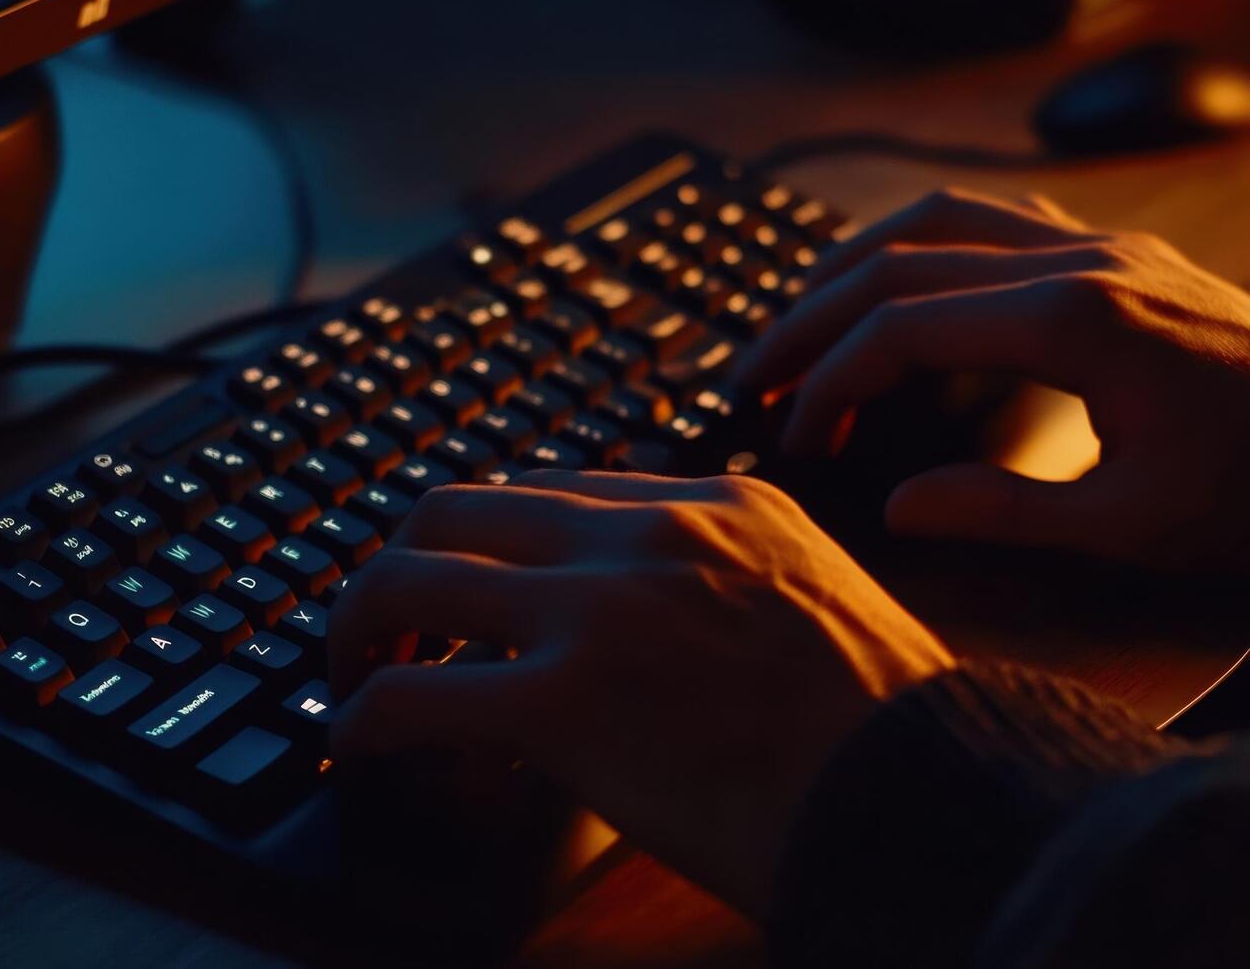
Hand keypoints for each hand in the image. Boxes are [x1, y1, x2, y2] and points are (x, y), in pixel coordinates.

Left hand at [328, 471, 952, 919]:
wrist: (932, 797)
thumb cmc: (892, 729)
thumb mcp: (817, 604)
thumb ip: (730, 584)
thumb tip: (654, 626)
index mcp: (716, 503)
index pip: (549, 492)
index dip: (486, 543)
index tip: (464, 588)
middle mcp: (648, 536)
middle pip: (458, 509)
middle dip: (403, 565)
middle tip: (389, 625)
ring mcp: (601, 612)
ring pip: (411, 577)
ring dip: (362, 625)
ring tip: (358, 674)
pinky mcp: (568, 705)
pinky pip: (413, 697)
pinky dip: (364, 718)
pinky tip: (358, 745)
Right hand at [733, 186, 1249, 570]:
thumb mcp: (1132, 526)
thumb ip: (1000, 513)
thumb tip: (901, 507)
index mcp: (1073, 322)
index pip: (900, 328)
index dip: (828, 382)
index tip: (796, 436)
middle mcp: (1079, 262)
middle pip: (895, 261)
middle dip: (808, 320)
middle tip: (753, 377)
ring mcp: (1100, 247)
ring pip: (937, 220)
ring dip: (851, 266)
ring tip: (800, 322)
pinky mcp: (1119, 255)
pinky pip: (992, 221)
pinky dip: (920, 245)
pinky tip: (899, 283)